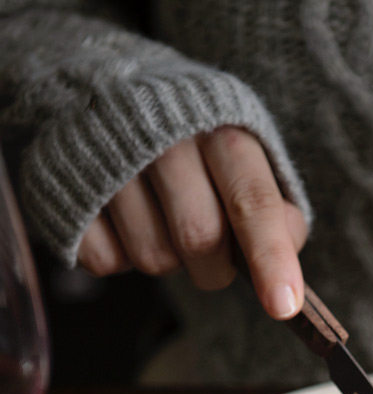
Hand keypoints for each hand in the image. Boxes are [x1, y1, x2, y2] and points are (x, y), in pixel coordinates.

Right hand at [77, 126, 308, 319]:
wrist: (105, 87)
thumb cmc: (195, 141)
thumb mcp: (247, 157)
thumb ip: (274, 208)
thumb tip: (285, 255)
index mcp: (221, 131)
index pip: (252, 200)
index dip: (271, 257)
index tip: (284, 306)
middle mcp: (164, 137)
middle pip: (201, 238)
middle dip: (215, 269)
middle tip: (213, 257)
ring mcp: (109, 160)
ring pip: (153, 258)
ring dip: (170, 262)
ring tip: (163, 221)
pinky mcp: (67, 187)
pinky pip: (106, 261)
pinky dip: (123, 258)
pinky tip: (125, 221)